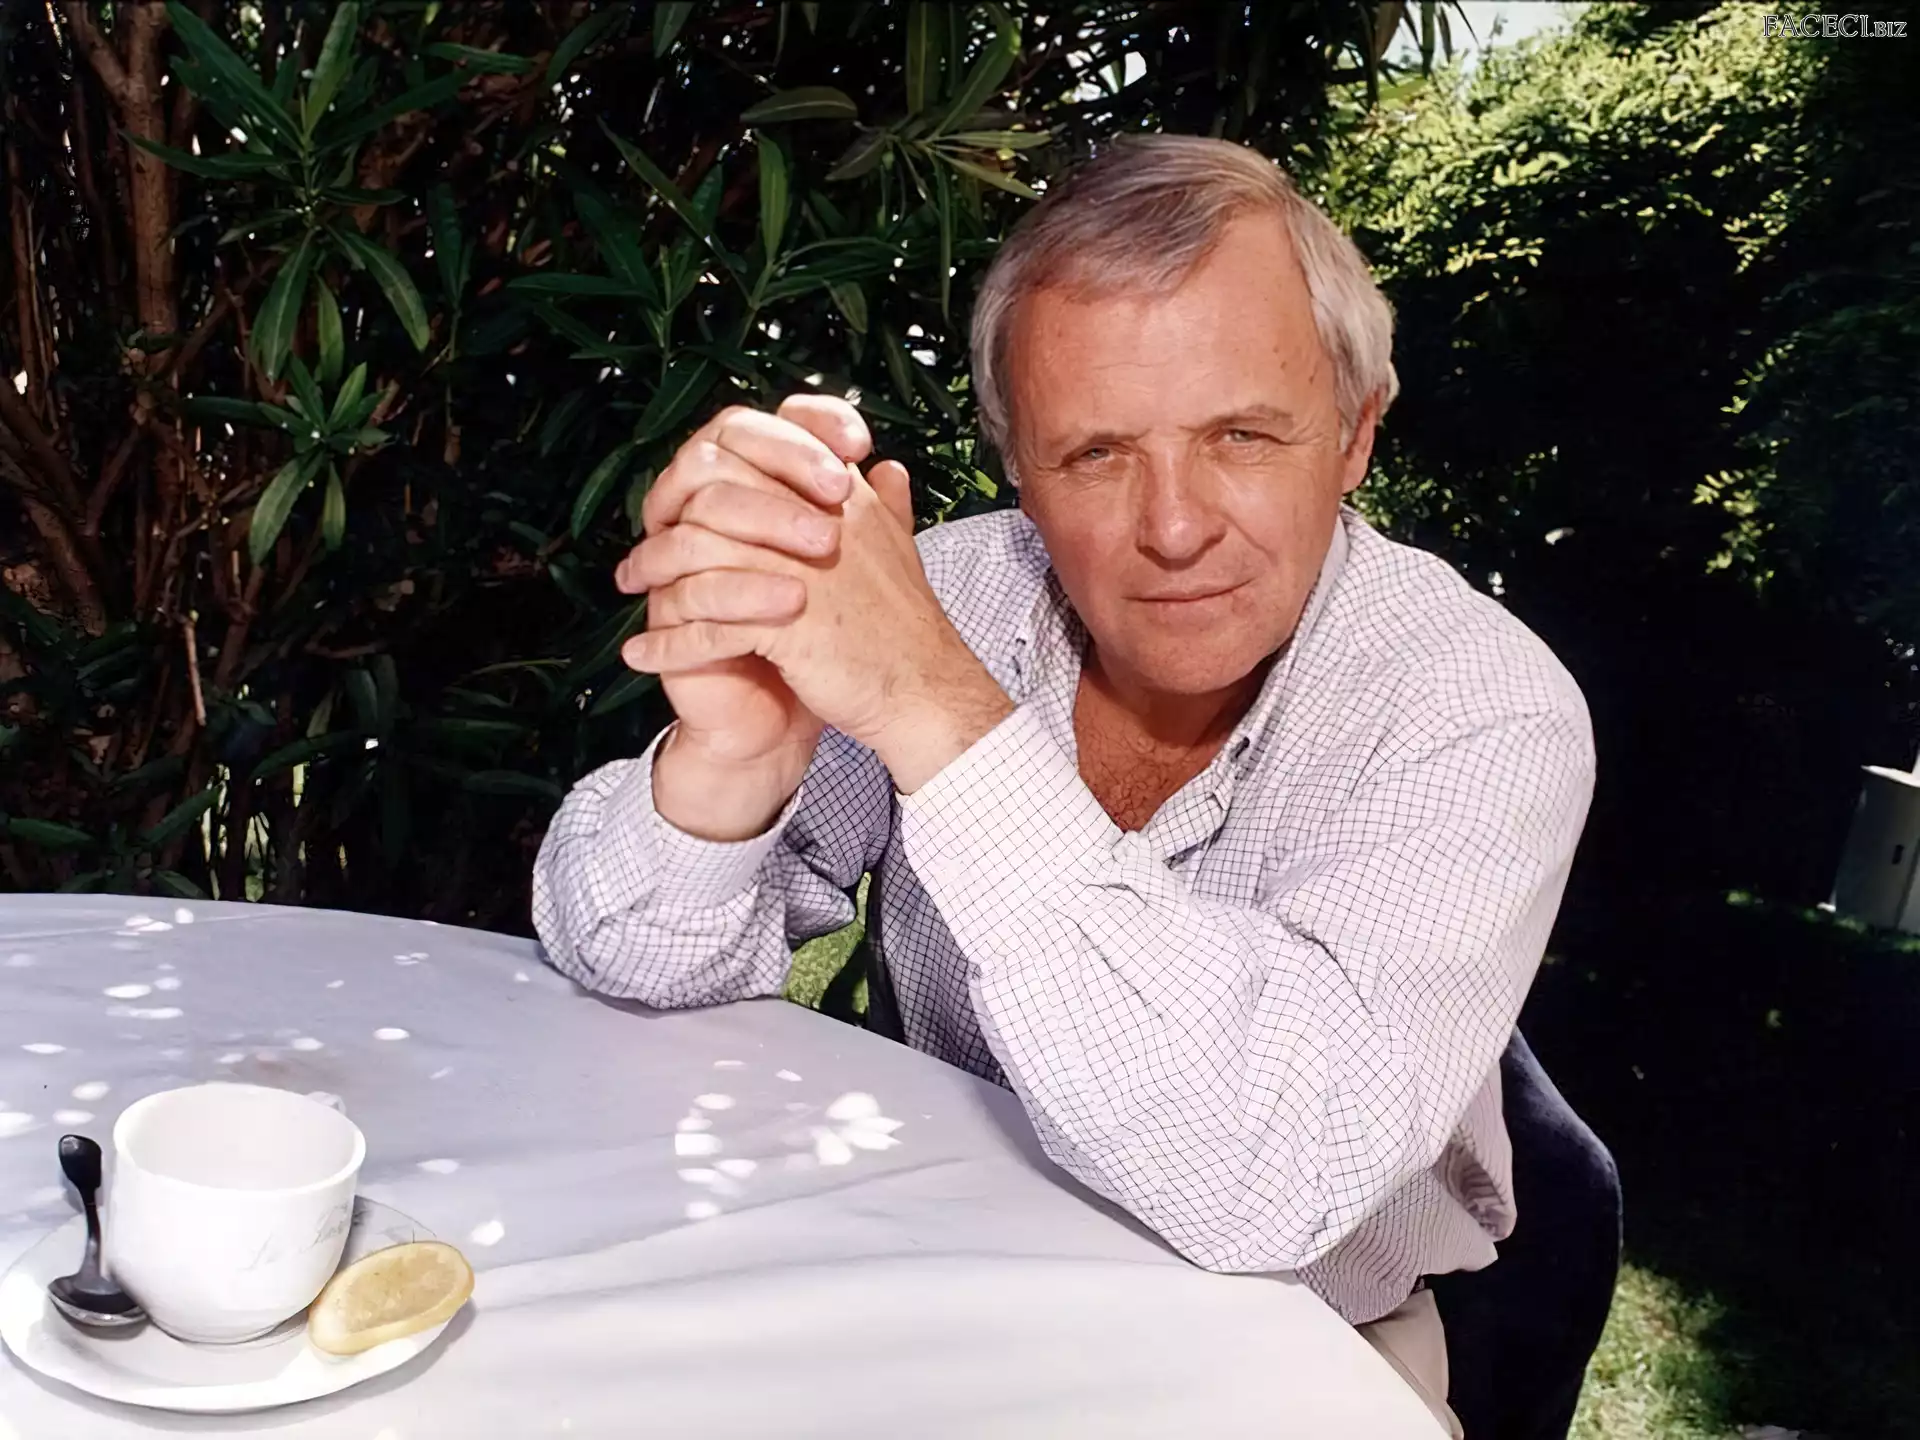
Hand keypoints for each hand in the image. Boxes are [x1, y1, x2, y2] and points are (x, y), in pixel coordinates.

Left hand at [620, 405, 1012, 791]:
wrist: (927, 693)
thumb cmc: (908, 631)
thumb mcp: (902, 551)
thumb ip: (887, 505)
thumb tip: (887, 468)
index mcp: (842, 496)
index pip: (759, 446)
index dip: (705, 468)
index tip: (679, 500)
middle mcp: (817, 519)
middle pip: (714, 485)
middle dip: (665, 512)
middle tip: (640, 545)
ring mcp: (798, 568)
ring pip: (697, 548)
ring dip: (652, 571)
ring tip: (632, 592)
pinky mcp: (785, 622)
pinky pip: (703, 621)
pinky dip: (667, 642)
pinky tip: (643, 655)